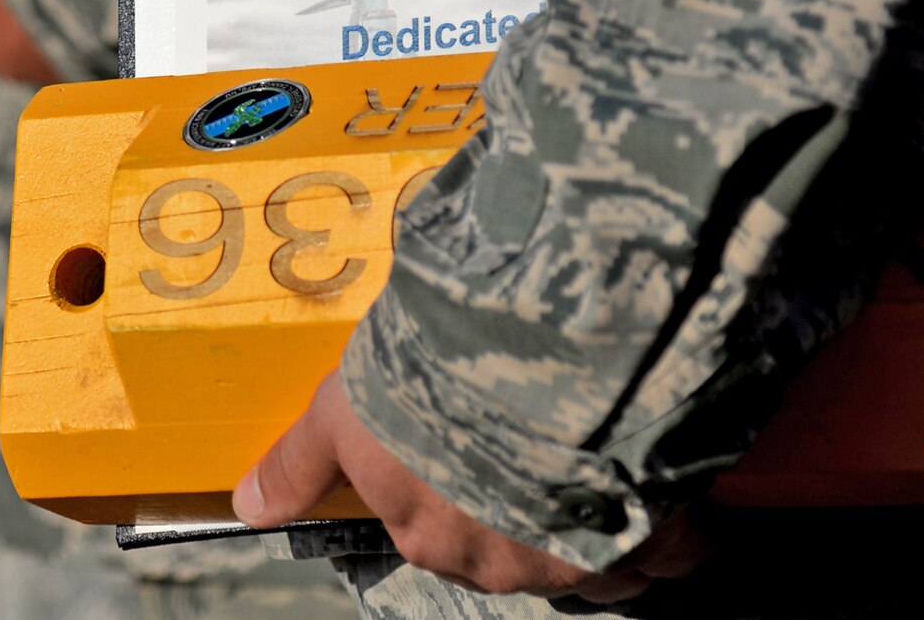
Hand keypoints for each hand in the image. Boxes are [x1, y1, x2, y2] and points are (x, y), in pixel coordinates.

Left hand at [234, 371, 703, 602]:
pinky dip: (675, 528)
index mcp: (428, 533)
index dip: (455, 483)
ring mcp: (575, 554)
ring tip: (604, 463)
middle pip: (513, 546)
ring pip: (593, 556)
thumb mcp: (343, 411)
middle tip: (538, 441)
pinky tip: (671, 492)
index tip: (472, 449)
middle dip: (524, 504)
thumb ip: (300, 463)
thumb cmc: (428, 382)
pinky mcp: (649, 534)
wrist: (531, 364)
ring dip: (596, 520)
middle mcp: (499, 560)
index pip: (434, 531)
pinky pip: (671, 550)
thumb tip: (247, 509)